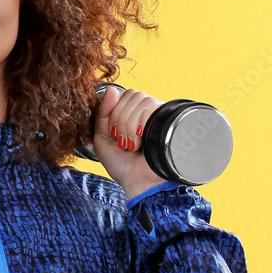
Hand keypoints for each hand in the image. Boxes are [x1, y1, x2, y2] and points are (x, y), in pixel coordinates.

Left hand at [91, 84, 168, 200]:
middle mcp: (149, 113)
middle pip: (132, 95)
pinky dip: (139, 126)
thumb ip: (102, 113)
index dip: (114, 112)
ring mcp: (160, 116)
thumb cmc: (122, 166)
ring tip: (133, 145)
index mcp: (134, 114)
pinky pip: (150, 108)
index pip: (123, 95)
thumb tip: (111, 89)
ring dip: (129, 126)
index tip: (114, 134)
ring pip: (141, 100)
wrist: (138, 183)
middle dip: (120, 120)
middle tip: (123, 141)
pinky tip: (140, 143)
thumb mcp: (102, 138)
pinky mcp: (169, 121)